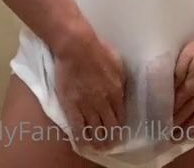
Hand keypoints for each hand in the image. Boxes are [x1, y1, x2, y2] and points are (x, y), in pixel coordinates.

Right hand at [54, 33, 126, 151]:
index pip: (121, 116)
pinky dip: (81, 137)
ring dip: (97, 141)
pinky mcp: (71, 105)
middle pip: (109, 126)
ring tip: (97, 146)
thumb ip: (121, 79)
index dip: (119, 126)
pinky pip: (78, 127)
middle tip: (108, 144)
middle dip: (110, 138)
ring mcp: (87, 105)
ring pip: (95, 130)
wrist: (76, 46)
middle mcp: (103, 102)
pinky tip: (82, 143)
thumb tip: (121, 89)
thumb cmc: (97, 49)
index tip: (117, 132)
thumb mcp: (118, 62)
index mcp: (116, 91)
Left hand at [172, 32, 193, 134]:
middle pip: (185, 115)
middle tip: (162, 133)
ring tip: (176, 138)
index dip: (166, 114)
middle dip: (173, 125)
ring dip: (186, 130)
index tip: (157, 122)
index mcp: (191, 86)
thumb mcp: (186, 56)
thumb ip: (177, 73)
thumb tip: (168, 87)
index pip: (175, 105)